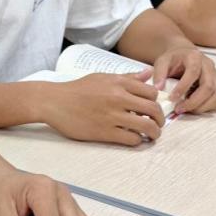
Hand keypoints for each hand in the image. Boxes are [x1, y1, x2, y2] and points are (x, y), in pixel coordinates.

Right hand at [40, 71, 166, 145]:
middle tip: (158, 125)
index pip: (151, 93)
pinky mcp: (104, 132)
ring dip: (154, 133)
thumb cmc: (78, 89)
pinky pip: (131, 138)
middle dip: (160, 119)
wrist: (54, 102)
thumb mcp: (103, 78)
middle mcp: (118, 98)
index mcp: (119, 83)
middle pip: (153, 110)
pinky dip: (137, 141)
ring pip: (146, 126)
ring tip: (151, 136)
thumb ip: (127, 77)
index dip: (156, 102)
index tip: (153, 109)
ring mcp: (112, 116)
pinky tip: (134, 139)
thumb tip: (149, 73)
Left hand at [152, 48, 215, 114]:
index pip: (193, 72)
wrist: (183, 55)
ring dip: (202, 107)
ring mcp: (215, 76)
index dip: (183, 87)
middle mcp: (208, 66)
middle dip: (193, 102)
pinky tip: (194, 108)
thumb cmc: (173, 60)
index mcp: (195, 57)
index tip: (172, 98)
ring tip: (186, 110)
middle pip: (208, 86)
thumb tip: (158, 89)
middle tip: (178, 109)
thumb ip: (159, 74)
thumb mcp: (162, 62)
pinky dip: (208, 107)